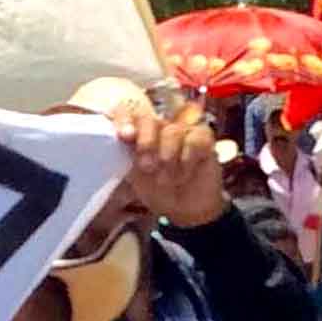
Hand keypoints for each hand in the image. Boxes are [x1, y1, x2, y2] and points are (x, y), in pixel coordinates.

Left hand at [122, 103, 228, 229]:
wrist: (185, 209)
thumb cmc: (158, 190)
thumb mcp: (135, 175)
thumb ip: (125, 154)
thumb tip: (118, 138)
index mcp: (138, 131)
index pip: (128, 111)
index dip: (124, 117)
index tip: (125, 136)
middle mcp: (159, 125)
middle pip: (149, 118)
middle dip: (146, 142)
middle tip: (147, 167)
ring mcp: (183, 128)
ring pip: (172, 131)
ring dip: (167, 159)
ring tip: (166, 180)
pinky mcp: (204, 137)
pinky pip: (194, 140)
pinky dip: (187, 160)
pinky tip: (184, 174)